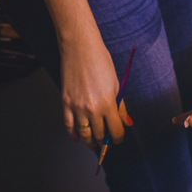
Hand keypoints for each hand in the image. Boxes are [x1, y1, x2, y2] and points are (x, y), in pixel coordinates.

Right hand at [60, 35, 133, 151]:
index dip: (118, 138)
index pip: (115, 131)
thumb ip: (120, 106)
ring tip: (94, 144)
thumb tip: (126, 122)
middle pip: (100, 135)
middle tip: (107, 143)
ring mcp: (77, 106)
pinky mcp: (65, 102)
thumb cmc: (100, 61)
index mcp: (108, 103)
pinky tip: (77, 137)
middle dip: (105, 141)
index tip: (118, 139)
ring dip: (90, 142)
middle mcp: (92, 108)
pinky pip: (68, 125)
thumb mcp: (116, 83)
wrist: (80, 47)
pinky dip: (73, 134)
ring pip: (84, 134)